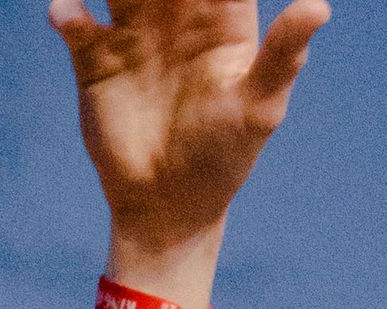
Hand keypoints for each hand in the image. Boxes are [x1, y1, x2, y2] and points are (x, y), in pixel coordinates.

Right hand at [52, 0, 328, 258]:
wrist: (170, 210)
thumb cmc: (222, 161)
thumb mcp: (259, 110)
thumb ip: (283, 55)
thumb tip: (319, 6)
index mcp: (220, 18)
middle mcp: (175, 16)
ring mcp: (133, 33)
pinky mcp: (95, 57)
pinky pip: (74, 19)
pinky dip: (67, 11)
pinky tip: (68, 15)